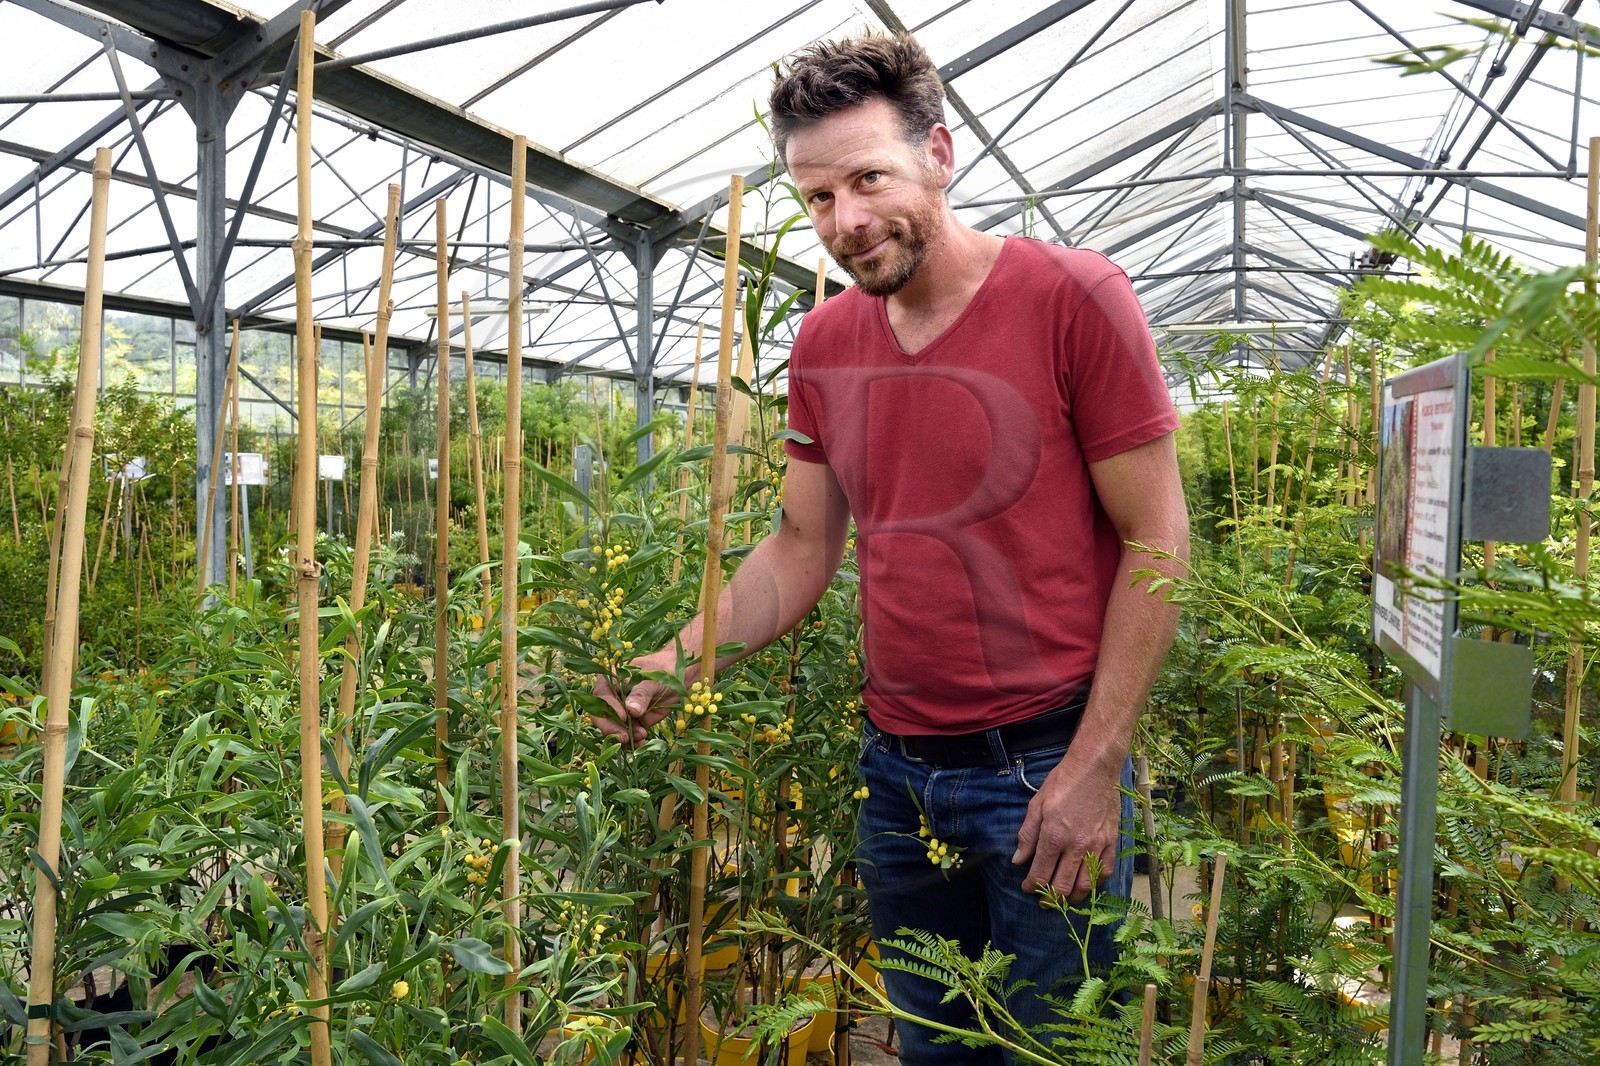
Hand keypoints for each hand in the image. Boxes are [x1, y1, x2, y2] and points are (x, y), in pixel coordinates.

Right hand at [592, 658, 677, 745]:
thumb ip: (641, 694)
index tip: (623, 717)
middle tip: (624, 736)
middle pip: (602, 716)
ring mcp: (623, 712)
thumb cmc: (663, 670)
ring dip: (624, 737)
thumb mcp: (652, 680)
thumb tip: (631, 711)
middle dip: (611, 729)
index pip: (602, 697)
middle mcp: (613, 698)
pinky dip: (633, 741)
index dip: (609, 709)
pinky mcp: (634, 723)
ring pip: (614, 729)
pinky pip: (628, 735)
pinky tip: (641, 743)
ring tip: (641, 737)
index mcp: (612, 680)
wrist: (679, 678)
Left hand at [1012, 756, 1121, 901]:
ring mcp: (1097, 845)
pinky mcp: (1111, 842)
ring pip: (1086, 885)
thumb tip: (1019, 860)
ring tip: (1065, 899)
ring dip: (1074, 897)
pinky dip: (1095, 883)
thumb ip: (1027, 836)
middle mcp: (1076, 846)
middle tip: (1044, 901)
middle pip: (1063, 886)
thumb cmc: (1063, 783)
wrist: (1094, 769)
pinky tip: (1087, 883)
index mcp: (1054, 836)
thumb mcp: (1036, 805)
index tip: (1028, 888)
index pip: (1041, 874)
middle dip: (1051, 899)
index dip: (1032, 886)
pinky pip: (1105, 872)